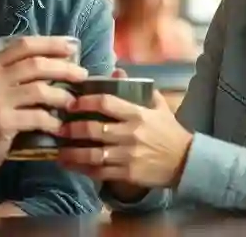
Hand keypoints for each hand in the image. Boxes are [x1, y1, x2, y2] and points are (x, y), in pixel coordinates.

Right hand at [0, 36, 87, 201]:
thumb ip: (16, 74)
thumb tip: (57, 62)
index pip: (25, 45)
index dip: (51, 44)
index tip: (72, 47)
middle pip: (36, 64)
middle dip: (64, 68)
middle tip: (82, 75)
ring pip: (40, 89)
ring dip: (62, 96)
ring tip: (74, 102)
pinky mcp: (1, 122)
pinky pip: (36, 116)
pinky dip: (51, 121)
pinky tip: (59, 126)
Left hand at [57, 73, 192, 189]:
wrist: (186, 162)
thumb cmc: (169, 131)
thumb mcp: (158, 105)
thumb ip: (138, 88)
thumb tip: (117, 70)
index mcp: (138, 114)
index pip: (105, 103)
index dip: (85, 101)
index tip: (71, 103)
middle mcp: (130, 134)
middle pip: (93, 129)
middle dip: (72, 128)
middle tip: (60, 127)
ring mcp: (128, 156)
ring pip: (92, 154)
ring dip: (72, 153)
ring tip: (59, 151)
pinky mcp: (127, 174)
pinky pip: (100, 172)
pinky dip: (83, 169)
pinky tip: (72, 166)